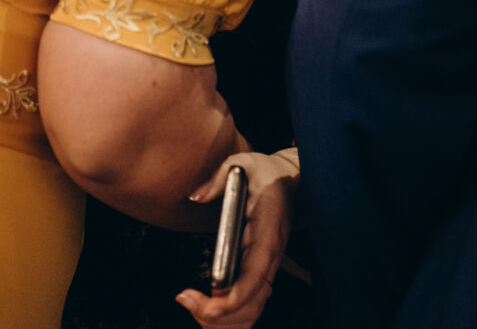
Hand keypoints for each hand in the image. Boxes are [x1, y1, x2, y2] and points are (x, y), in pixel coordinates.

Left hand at [175, 148, 299, 327]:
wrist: (291, 182)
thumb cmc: (266, 174)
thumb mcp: (244, 163)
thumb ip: (219, 176)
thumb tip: (196, 196)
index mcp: (267, 234)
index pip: (255, 274)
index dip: (235, 296)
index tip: (210, 303)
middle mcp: (269, 258)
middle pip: (251, 304)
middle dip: (218, 314)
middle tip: (186, 299)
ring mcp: (266, 270)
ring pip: (251, 313)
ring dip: (222, 321)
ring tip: (192, 304)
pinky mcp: (260, 275)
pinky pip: (249, 309)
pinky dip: (229, 320)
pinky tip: (205, 310)